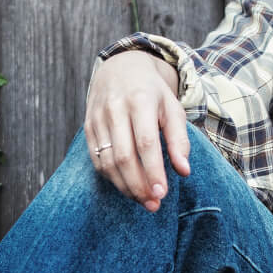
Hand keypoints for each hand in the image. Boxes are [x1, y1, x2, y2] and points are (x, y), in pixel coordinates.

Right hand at [85, 51, 190, 211]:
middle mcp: (115, 108)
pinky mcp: (88, 127)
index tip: (162, 194)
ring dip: (125, 186)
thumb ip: (179, 139)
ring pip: (107, 161)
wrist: (121, 67)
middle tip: (154, 204)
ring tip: (143, 200)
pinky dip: (112, 178)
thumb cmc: (152, 93)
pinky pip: (97, 159)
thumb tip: (184, 171)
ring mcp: (97, 118)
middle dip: (139, 185)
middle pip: (123, 155)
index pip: (145, 142)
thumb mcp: (172, 108)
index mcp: (140, 100)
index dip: (153, 170)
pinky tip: (127, 187)